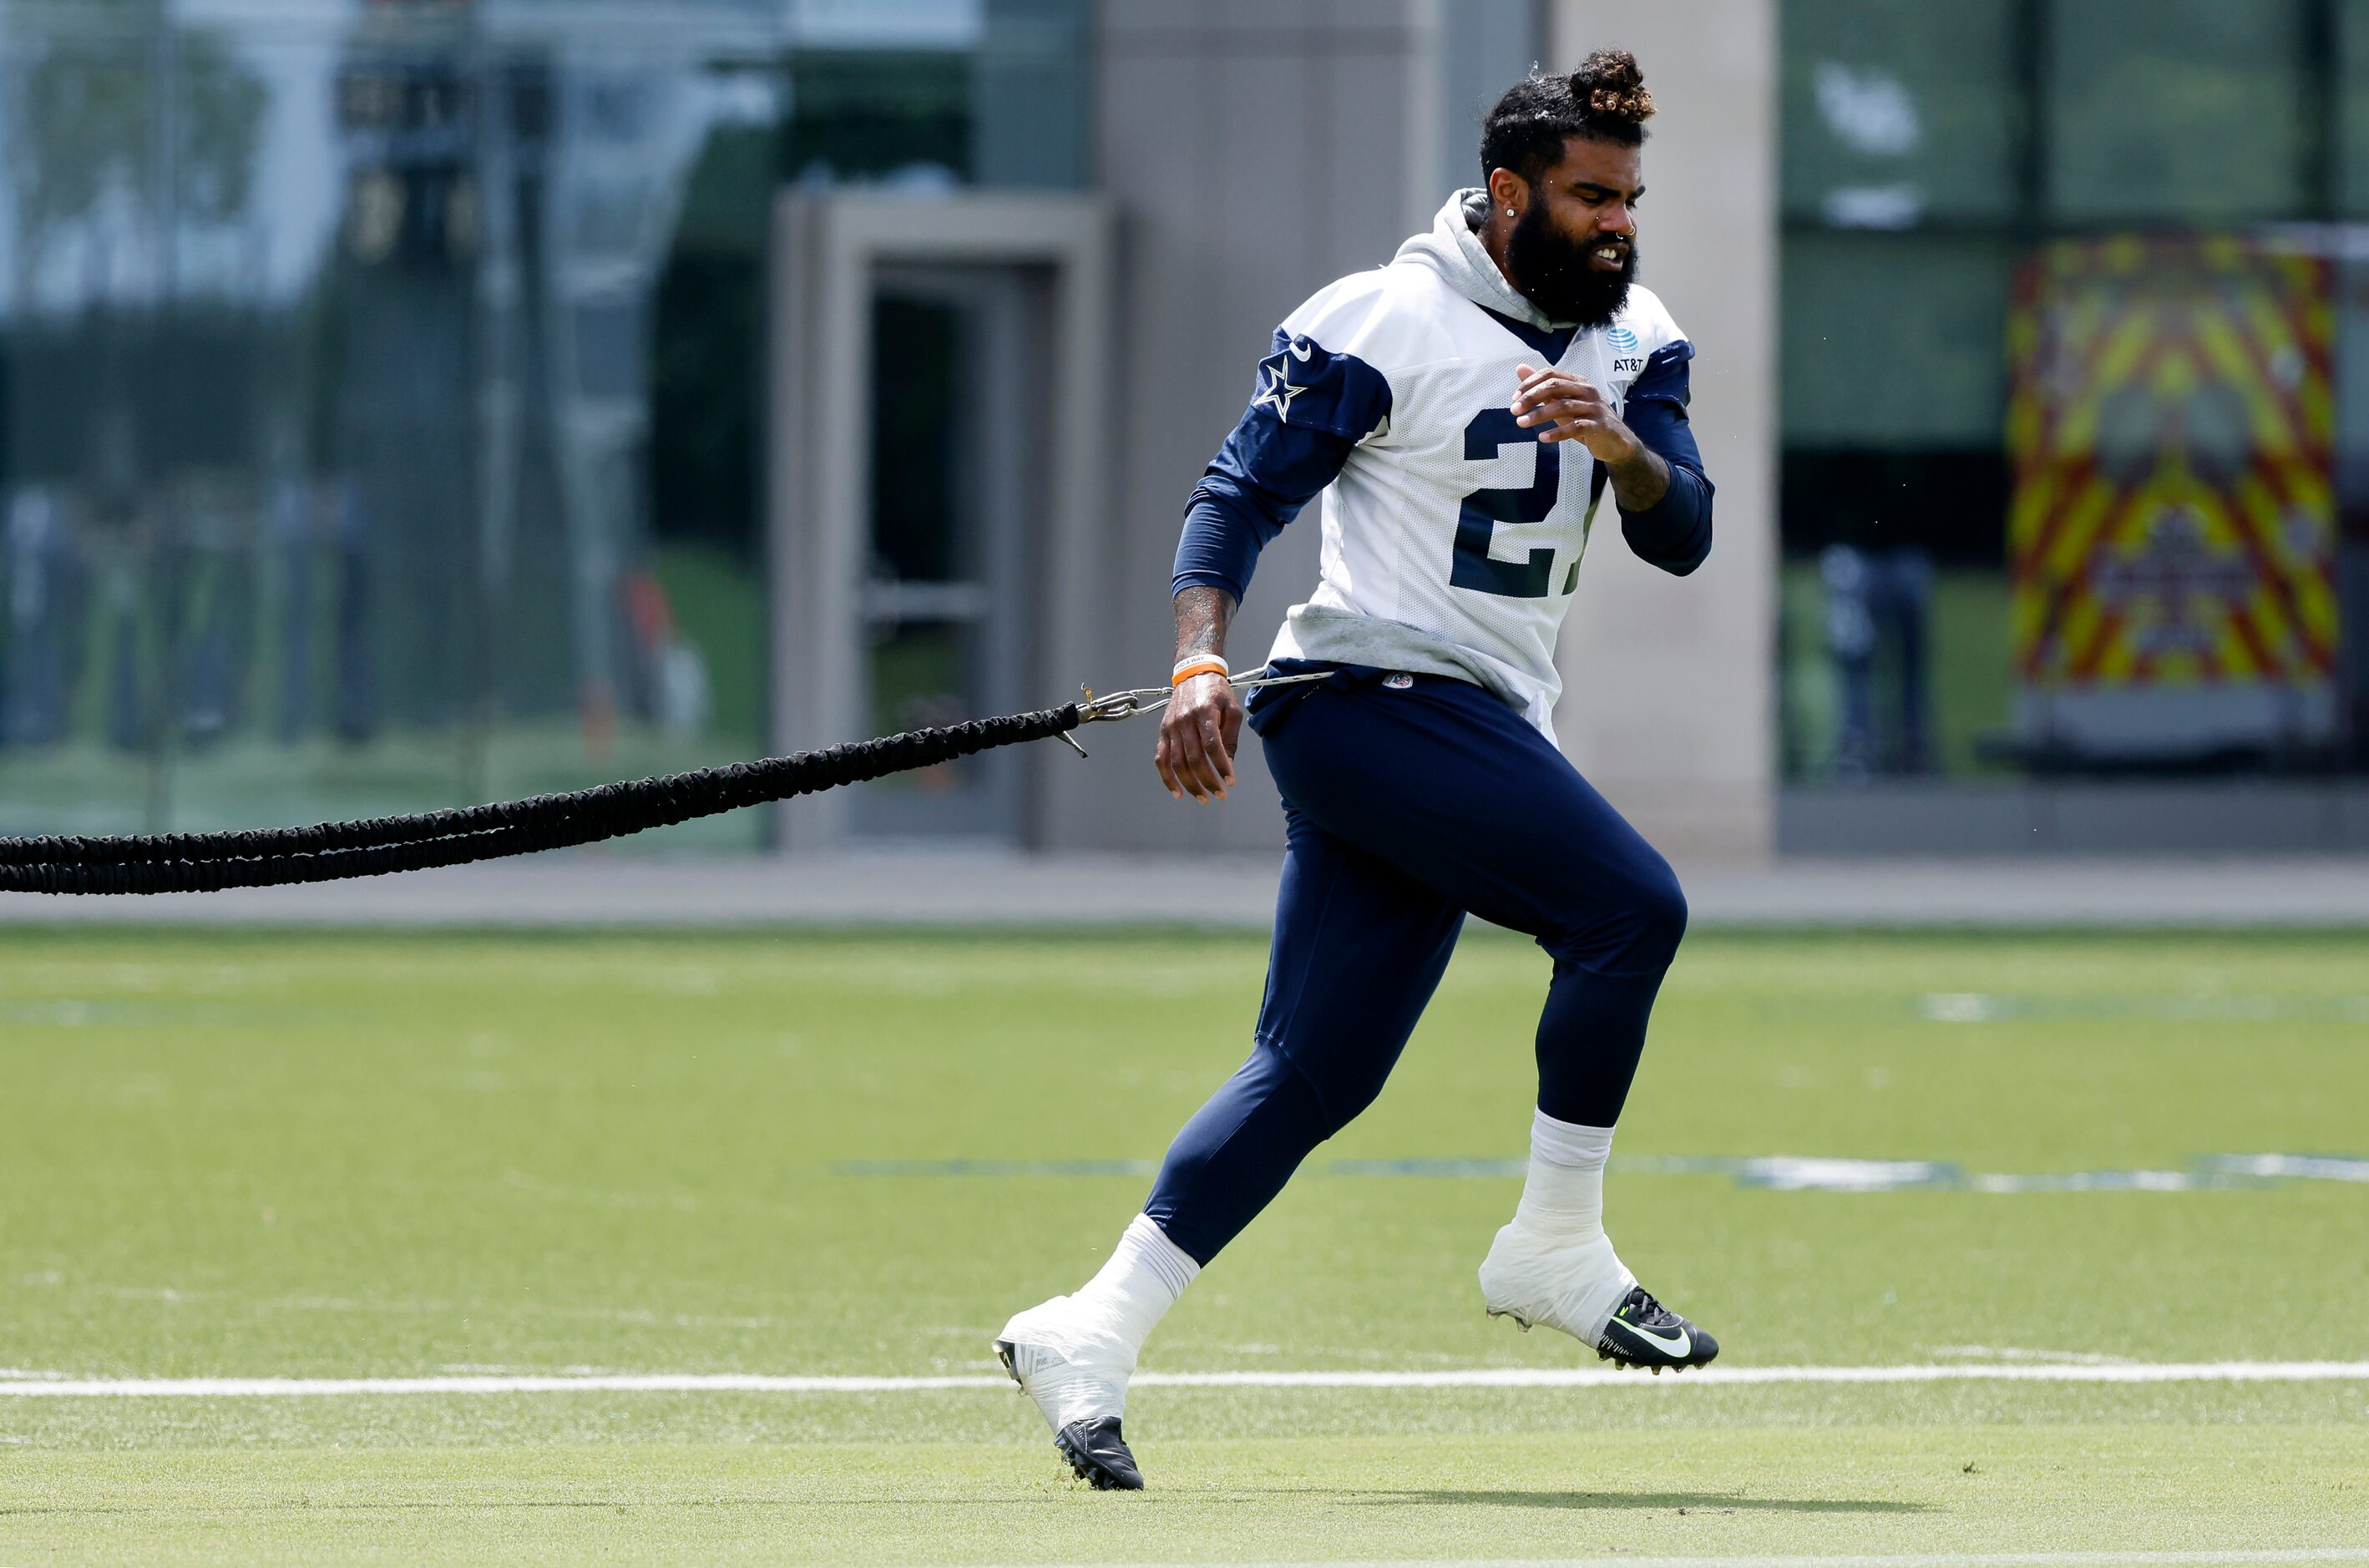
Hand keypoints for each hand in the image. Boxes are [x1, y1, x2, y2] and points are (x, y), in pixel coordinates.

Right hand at [1154, 672, 1242, 801]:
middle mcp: (1185, 721)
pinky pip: (1161, 759)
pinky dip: (1167, 778)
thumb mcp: (1232, 709)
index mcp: (1204, 713)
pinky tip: (1178, 793)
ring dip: (1190, 785)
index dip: (1221, 765)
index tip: (1230, 782)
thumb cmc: (1217, 692)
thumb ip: (1231, 736)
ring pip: (1177, 763)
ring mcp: (1171, 728)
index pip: (1212, 745)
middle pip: (1194, 758)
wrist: (1193, 674)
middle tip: (1220, 794)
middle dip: (1208, 781)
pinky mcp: (1163, 732)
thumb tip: (1228, 763)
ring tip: (1203, 798)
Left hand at [1510, 362, 1638, 464]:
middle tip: (1514, 410)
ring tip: (1522, 423)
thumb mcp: (1562, 402)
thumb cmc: (1586, 420)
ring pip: (1564, 406)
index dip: (1530, 384)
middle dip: (1531, 397)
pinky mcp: (1599, 426)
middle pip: (1555, 386)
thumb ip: (1542, 387)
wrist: (1616, 442)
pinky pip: (1576, 427)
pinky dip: (1558, 433)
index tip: (1514, 398)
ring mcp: (1595, 407)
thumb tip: (1520, 369)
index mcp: (1578, 382)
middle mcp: (1587, 391)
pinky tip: (1543, 437)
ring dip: (1539, 415)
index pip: (1551, 373)